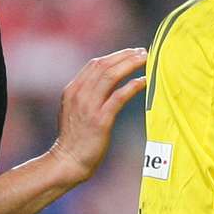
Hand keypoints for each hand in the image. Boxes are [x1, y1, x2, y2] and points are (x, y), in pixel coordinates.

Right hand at [50, 48, 148, 183]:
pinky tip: (143, 82)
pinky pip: (118, 97)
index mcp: (72, 90)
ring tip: (146, 61)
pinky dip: (132, 86)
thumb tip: (105, 83)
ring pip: (111, 76)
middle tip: (143, 52)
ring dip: (130, 65)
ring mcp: (88, 106)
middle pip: (104, 66)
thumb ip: (86, 95)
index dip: (115, 55)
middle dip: (125, 56)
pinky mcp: (100, 120)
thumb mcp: (74, 111)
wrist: (67, 161)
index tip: (131, 52)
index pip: (95, 64)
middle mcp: (79, 94)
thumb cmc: (75, 139)